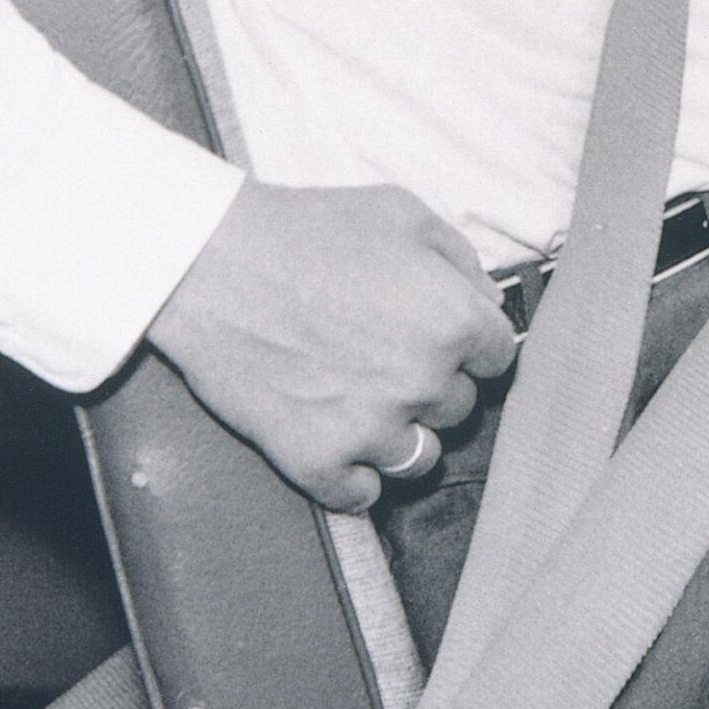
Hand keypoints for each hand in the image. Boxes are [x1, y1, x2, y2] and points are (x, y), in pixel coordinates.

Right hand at [147, 179, 518, 509]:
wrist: (208, 262)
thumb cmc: (304, 230)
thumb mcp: (400, 213)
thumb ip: (459, 260)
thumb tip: (487, 302)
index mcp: (452, 321)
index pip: (500, 358)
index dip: (470, 344)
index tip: (438, 335)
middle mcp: (422, 383)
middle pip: (460, 408)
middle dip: (430, 383)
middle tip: (381, 352)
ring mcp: (370, 429)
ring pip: (419, 457)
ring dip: (398, 432)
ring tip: (358, 394)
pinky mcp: (318, 461)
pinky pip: (363, 495)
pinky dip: (352, 472)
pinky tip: (332, 432)